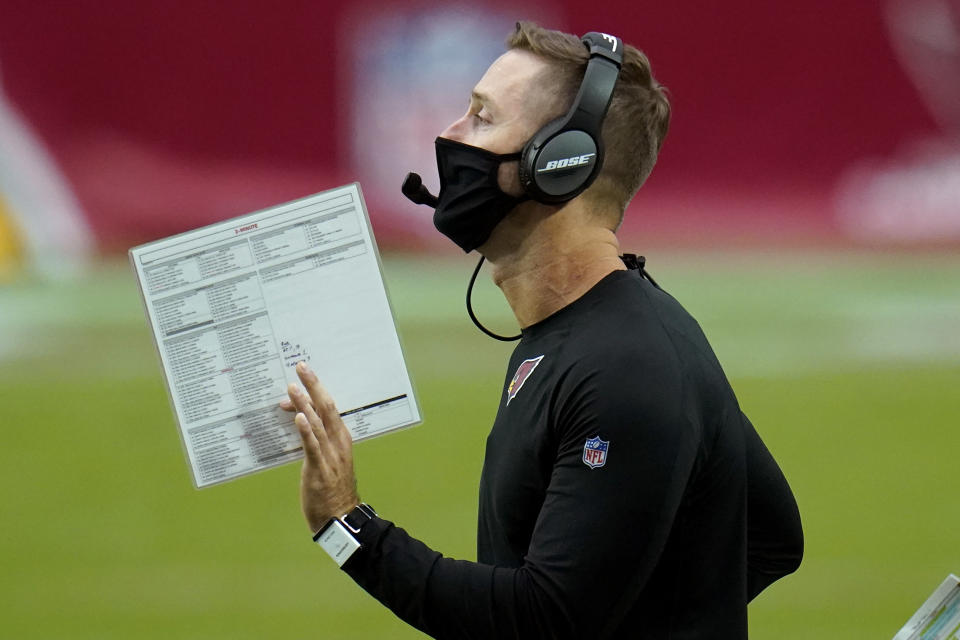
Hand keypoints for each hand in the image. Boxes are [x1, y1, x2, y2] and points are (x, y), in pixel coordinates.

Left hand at [281, 361, 358, 532]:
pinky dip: (306, 430)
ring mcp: (330, 456)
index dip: (317, 389)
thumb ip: (314, 438)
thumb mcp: (327, 458)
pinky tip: (298, 417)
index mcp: (341, 438)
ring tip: (292, 388)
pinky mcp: (319, 470)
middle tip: (301, 367)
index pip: (330, 407)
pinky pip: (312, 447)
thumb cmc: (332, 488)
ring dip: (304, 404)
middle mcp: (338, 443)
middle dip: (313, 386)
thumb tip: (298, 417)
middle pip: (326, 408)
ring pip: (317, 424)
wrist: (341, 518)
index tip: (304, 373)